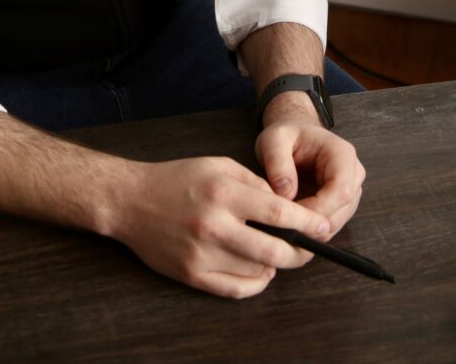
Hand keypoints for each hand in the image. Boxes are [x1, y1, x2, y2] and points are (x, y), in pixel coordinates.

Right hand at [109, 155, 333, 299]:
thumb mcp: (217, 165)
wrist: (130, 201)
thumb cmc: (177, 179)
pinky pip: (236, 290)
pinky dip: (256, 284)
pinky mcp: (192, 276)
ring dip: (275, 265)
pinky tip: (260, 271)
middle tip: (309, 248)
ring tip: (278, 254)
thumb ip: (254, 182)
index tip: (324, 228)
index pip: (278, 213)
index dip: (307, 224)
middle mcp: (214, 224)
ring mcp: (202, 254)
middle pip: (274, 250)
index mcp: (223, 192)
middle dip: (300, 252)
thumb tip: (285, 205)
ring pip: (258, 271)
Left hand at [254, 113, 364, 236]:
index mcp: (342, 154)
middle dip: (311, 221)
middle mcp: (353, 174)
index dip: (317, 208)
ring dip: (310, 226)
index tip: (290, 214)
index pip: (341, 191)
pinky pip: (329, 225)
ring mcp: (351, 191)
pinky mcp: (342, 204)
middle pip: (340, 212)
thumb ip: (278, 162)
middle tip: (282, 221)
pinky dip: (310, 227)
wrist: (295, 134)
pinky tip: (292, 219)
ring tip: (285, 217)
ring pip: (335, 223)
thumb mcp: (274, 140)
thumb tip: (286, 194)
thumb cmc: (287, 135)